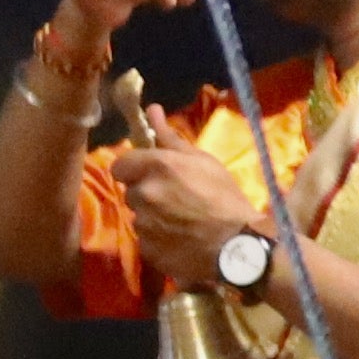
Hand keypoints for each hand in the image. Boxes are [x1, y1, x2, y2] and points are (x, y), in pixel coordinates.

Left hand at [111, 135, 275, 297]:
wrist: (238, 246)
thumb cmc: (226, 197)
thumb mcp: (204, 161)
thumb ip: (171, 137)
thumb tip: (152, 110)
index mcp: (156, 167)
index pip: (120, 164)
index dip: (134, 169)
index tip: (152, 174)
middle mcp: (143, 193)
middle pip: (131, 191)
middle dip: (147, 193)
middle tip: (174, 199)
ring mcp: (142, 223)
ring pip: (138, 215)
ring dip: (153, 216)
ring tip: (180, 222)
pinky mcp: (146, 248)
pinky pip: (146, 239)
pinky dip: (158, 238)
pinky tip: (180, 239)